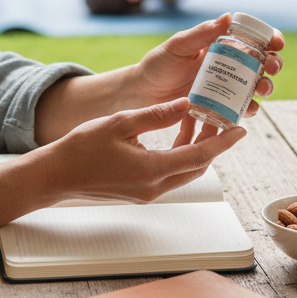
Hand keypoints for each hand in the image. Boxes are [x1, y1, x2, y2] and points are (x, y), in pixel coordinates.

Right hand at [41, 98, 245, 203]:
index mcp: (152, 170)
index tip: (240, 129)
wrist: (56, 176)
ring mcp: (146, 193)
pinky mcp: (139, 193)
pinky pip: (169, 174)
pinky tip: (174, 137)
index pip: (200, 156)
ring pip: (183, 172)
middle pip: (197, 167)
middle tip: (222, 122)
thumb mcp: (121, 123)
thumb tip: (186, 103)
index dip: (224, 142)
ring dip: (194, 150)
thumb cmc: (81, 149)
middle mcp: (153, 187)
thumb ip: (156, 115)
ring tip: (198, 124)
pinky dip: (178, 157)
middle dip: (213, 145)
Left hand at [131, 15, 283, 115]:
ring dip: (267, 86)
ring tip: (262, 88)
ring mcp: (226, 86)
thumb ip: (202, 32)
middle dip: (274, 64)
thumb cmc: (159, 64)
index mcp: (221, 45)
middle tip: (271, 66)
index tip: (276, 43)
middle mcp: (228, 65)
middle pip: (262, 63)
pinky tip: (250, 108)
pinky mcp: (221, 106)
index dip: (270, 39)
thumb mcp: (179, 45)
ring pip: (257, 86)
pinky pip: (242, 108)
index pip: (253, 38)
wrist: (143, 93)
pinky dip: (251, 108)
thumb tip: (228, 16)